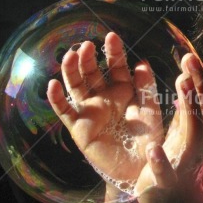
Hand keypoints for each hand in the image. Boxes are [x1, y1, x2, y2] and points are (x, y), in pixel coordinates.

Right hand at [47, 32, 165, 197]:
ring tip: (71, 55)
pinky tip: (52, 85)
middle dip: (88, 58)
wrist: (137, 166)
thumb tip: (141, 62)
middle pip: (92, 72)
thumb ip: (146, 87)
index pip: (116, 66)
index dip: (113, 52)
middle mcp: (104, 96)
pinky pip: (65, 110)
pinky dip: (56, 98)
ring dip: (71, 70)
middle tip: (87, 45)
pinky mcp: (78, 126)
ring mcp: (89, 109)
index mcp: (122, 89)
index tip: (112, 36)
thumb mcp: (149, 109)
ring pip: (76, 86)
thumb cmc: (146, 136)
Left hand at [135, 53, 202, 202]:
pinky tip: (153, 148)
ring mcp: (187, 163)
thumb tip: (185, 78)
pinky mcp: (169, 182)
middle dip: (199, 82)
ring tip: (181, 83)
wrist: (175, 199)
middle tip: (190, 59)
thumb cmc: (179, 159)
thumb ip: (186, 107)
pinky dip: (161, 161)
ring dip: (189, 107)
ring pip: (193, 134)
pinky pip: (167, 173)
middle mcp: (201, 144)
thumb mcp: (183, 129)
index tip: (195, 58)